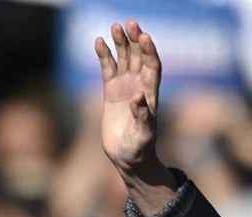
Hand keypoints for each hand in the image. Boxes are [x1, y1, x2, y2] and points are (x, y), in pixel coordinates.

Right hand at [96, 20, 163, 175]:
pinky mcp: (111, 91)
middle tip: (130, 23)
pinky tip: (98, 41)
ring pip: (124, 59)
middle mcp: (140, 86)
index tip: (144, 37)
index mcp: (151, 94)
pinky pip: (108, 68)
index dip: (149, 51)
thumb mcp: (143, 135)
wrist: (128, 157)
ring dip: (121, 42)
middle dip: (135, 40)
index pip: (152, 66)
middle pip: (139, 57)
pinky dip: (104, 55)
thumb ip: (143, 116)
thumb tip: (139, 96)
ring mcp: (125, 87)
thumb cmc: (140, 148)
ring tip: (114, 27)